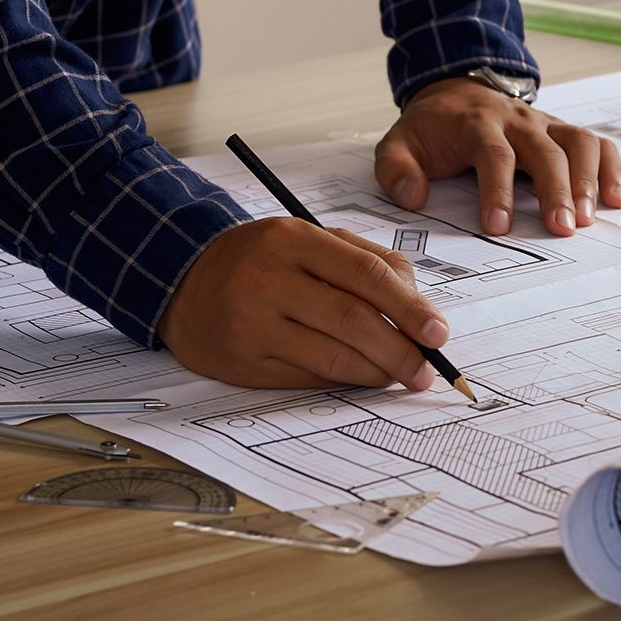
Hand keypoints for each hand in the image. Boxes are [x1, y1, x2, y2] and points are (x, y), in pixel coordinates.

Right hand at [159, 217, 448, 389]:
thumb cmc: (260, 259)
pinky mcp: (241, 362)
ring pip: (332, 356)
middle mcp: (269, 280)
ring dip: (377, 372)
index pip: (366, 274)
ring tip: (400, 375)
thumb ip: (365, 260)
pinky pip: (305, 377)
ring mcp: (252, 324)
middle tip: (426, 369)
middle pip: (353, 320)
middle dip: (400, 350)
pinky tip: (362, 378)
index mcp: (293, 240)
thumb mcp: (308, 239)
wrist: (181, 279)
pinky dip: (343, 381)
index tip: (439, 332)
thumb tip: (417, 304)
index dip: (410, 307)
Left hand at [375, 76, 620, 236]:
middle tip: (562, 229)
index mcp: (477, 123)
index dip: (498, 190)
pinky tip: (616, 200)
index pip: (493, 154)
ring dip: (588, 180)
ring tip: (589, 219)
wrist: (457, 91)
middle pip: (546, 151)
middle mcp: (518, 121)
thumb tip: (414, 198)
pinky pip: (597, 144)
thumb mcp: (398, 144)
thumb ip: (397, 170)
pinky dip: (612, 169)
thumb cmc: (432, 129)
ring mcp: (545, 124)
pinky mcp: (562, 132)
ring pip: (579, 142)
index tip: (498, 226)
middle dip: (556, 190)